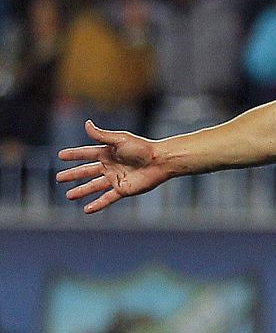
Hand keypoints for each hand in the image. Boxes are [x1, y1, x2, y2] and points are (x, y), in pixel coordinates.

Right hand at [56, 120, 171, 212]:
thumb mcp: (119, 139)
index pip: (86, 153)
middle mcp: (110, 166)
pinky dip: (97, 204)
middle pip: (87, 171)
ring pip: (94, 186)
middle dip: (73, 174)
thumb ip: (101, 135)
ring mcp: (116, 178)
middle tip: (59, 178)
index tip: (60, 156)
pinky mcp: (123, 189)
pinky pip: (107, 198)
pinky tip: (87, 209)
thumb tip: (86, 123)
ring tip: (69, 195)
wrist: (159, 161)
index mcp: (107, 152)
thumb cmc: (142, 148)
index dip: (74, 155)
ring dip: (82, 190)